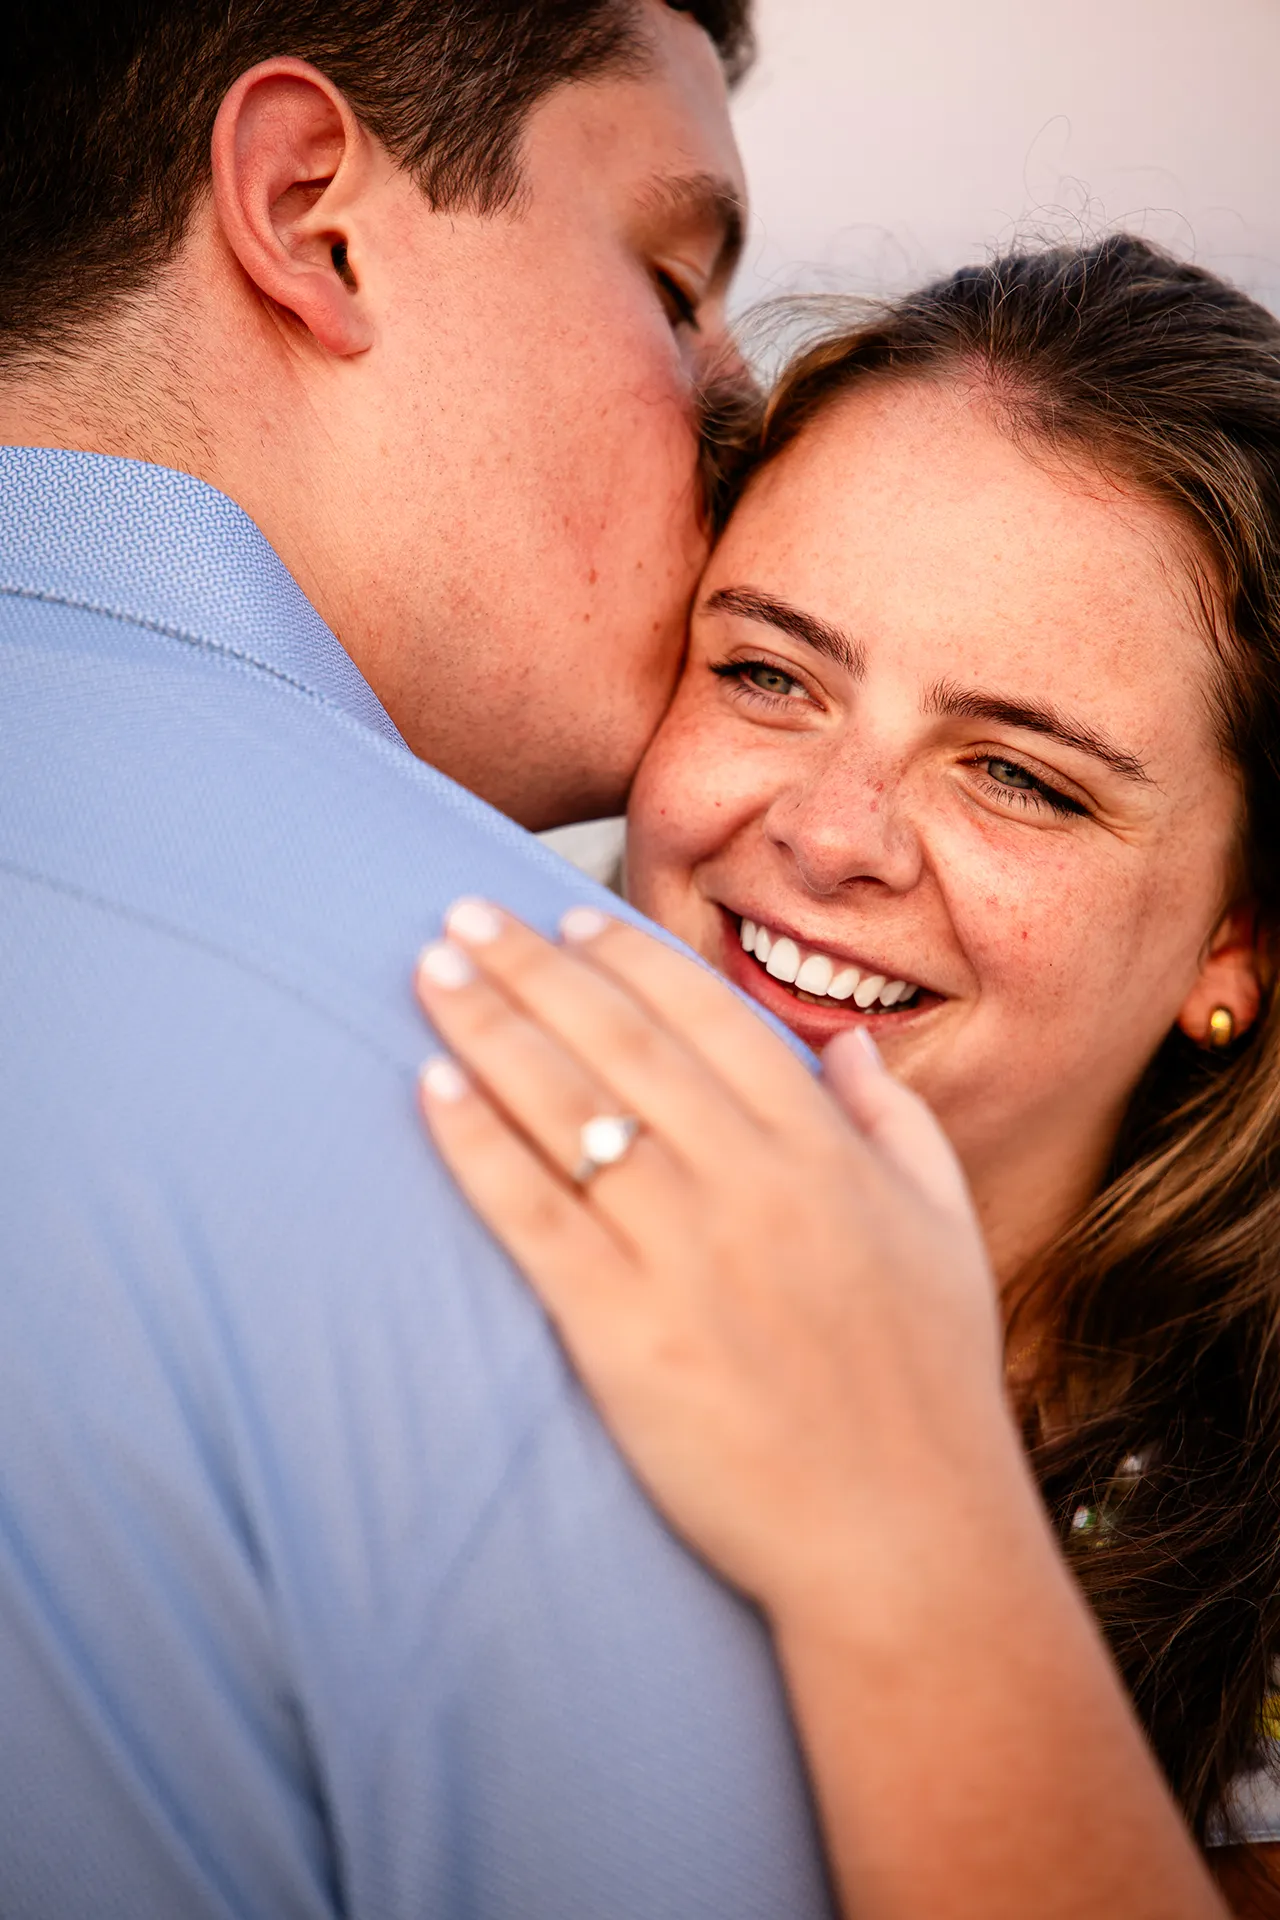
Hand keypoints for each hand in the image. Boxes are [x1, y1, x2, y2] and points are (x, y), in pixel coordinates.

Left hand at [414, 899, 1015, 1618]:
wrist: (903, 1539)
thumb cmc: (929, 1386)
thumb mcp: (946, 1231)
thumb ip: (896, 1123)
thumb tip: (847, 1048)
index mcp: (823, 1148)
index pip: (705, 1015)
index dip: (625, 958)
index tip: (565, 920)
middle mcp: (748, 1179)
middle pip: (617, 1040)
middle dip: (530, 966)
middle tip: (461, 912)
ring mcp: (682, 1251)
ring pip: (564, 1107)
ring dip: (487, 1027)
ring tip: (432, 970)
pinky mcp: (621, 1332)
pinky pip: (532, 1214)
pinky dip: (475, 1144)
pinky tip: (430, 1089)